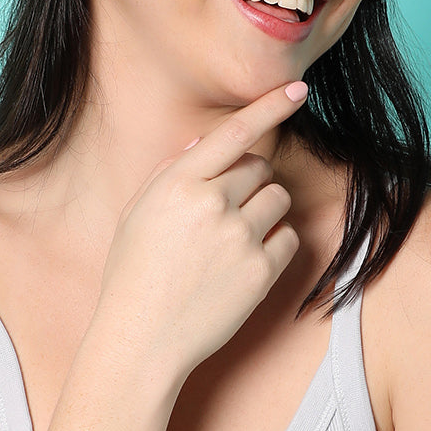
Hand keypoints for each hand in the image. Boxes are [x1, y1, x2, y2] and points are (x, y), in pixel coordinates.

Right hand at [94, 81, 306, 384]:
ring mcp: (240, 238)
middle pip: (260, 168)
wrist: (141, 341)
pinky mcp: (262, 271)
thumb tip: (206, 141)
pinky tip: (242, 265)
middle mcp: (211, 204)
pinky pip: (288, 238)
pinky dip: (273, 245)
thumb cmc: (133, 275)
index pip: (233, 133)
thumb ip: (170, 173)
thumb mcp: (137, 214)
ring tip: (232, 240)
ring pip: (278, 199)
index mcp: (177, 185)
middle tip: (224, 212)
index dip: (270, 106)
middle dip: (250, 181)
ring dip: (265, 210)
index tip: (297, 89)